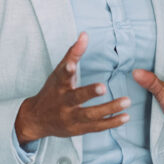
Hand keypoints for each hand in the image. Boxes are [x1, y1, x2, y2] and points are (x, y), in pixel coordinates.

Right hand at [14, 32, 130, 143]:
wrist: (37, 119)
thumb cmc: (52, 91)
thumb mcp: (58, 72)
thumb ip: (73, 53)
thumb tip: (85, 34)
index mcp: (59, 86)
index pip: (62, 76)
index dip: (67, 70)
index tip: (71, 65)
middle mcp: (63, 103)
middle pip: (76, 98)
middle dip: (89, 92)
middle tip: (103, 87)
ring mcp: (71, 118)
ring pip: (90, 115)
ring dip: (109, 109)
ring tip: (127, 101)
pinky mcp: (79, 129)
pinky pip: (97, 127)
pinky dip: (111, 123)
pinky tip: (126, 117)